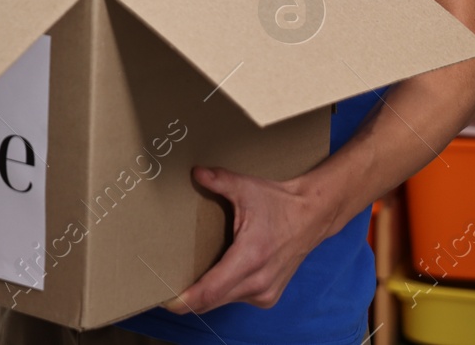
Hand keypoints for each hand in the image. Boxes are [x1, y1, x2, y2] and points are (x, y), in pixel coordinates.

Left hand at [162, 166, 335, 313]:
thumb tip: (195, 172)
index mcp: (250, 257)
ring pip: (223, 302)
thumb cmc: (278, 203)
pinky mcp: (268, 296)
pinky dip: (220, 293)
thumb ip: (219, 180)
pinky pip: (235, 299)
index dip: (187, 299)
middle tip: (161, 291)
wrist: (313, 217)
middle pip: (212, 301)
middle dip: (187, 300)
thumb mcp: (247, 188)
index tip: (166, 301)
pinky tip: (209, 279)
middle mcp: (259, 281)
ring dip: (203, 297)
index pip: (212, 290)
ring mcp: (265, 292)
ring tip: (181, 283)